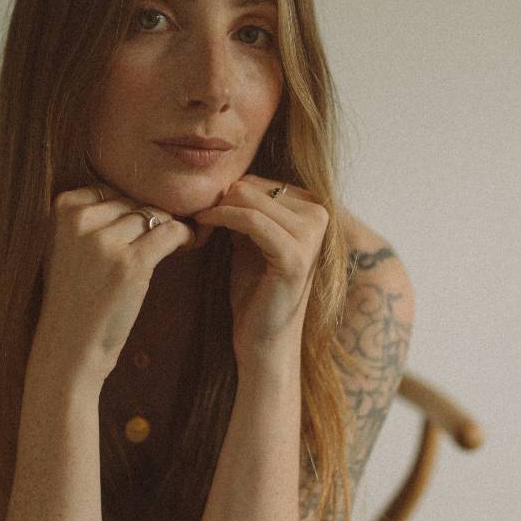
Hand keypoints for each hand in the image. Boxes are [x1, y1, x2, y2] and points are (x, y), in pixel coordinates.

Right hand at [38, 185, 194, 379]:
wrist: (69, 346)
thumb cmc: (73, 298)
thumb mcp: (67, 245)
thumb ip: (91, 218)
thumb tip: (138, 198)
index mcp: (62, 209)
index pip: (109, 190)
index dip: (128, 208)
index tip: (136, 228)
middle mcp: (81, 220)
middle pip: (132, 202)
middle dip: (148, 219)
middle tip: (158, 239)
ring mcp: (105, 241)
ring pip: (153, 215)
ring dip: (168, 226)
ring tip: (172, 243)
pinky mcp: (131, 263)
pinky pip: (170, 232)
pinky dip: (185, 236)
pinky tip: (187, 244)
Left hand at [193, 175, 328, 362]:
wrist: (264, 340)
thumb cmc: (256, 291)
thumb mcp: (251, 241)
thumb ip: (247, 211)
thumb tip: (223, 181)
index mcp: (314, 210)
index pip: (260, 181)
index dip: (228, 195)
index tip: (205, 211)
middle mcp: (320, 216)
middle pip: (254, 185)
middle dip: (221, 201)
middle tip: (199, 220)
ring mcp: (311, 236)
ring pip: (250, 198)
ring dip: (217, 209)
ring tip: (200, 224)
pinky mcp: (294, 255)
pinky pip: (250, 220)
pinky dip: (222, 218)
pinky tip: (204, 225)